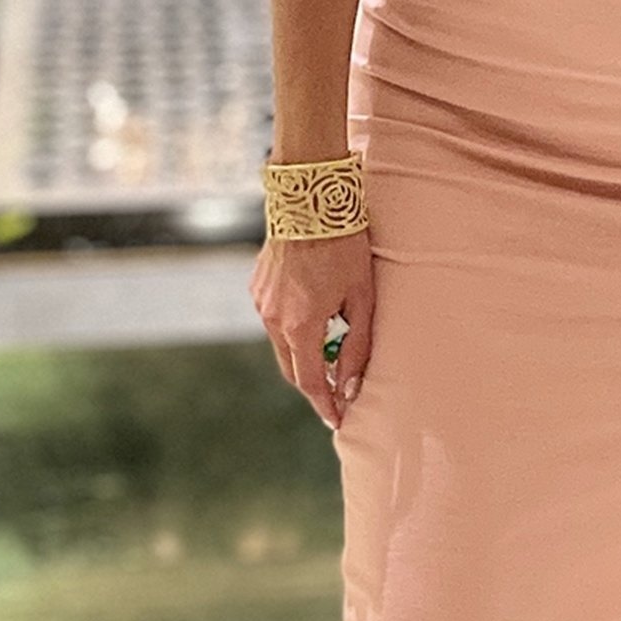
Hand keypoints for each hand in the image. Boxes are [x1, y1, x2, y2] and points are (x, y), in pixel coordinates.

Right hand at [250, 227, 374, 429]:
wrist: (311, 199)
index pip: (310, 381)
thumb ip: (357, 346)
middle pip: (291, 368)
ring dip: (303, 355)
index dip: (325, 404)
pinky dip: (293, 330)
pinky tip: (314, 317)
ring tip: (330, 354)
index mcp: (300, 325)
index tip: (338, 420)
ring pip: (282, 344)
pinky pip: (274, 320)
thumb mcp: (362, 298)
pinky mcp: (257, 287)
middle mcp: (273, 318)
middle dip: (313, 385)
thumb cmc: (345, 246)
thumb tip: (350, 386)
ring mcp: (261, 302)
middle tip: (335, 395)